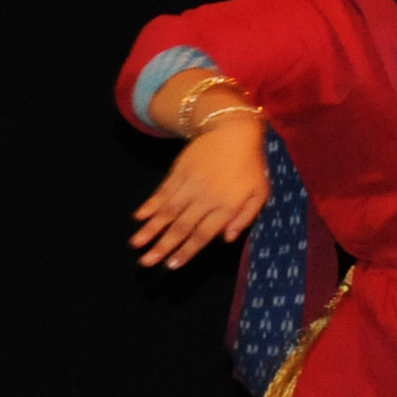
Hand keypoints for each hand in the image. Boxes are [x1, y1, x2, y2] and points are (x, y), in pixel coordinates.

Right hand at [130, 116, 268, 268]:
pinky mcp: (179, 171)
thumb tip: (227, 239)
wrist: (233, 130)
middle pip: (181, 227)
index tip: (171, 266)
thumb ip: (246, 217)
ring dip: (150, 229)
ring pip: (167, 211)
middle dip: (162, 247)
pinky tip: (139, 217)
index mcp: (226, 206)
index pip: (203, 235)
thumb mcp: (260, 192)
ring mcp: (190, 184)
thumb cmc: (251, 165)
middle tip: (146, 263)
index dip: (186, 251)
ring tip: (136, 244)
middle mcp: (206, 198)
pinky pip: (162, 192)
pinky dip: (150, 205)